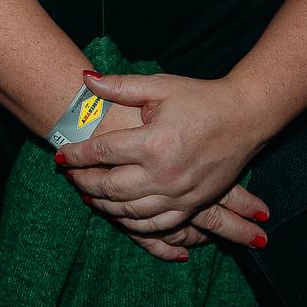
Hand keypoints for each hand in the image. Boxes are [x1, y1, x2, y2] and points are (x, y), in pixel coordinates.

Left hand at [56, 72, 271, 243]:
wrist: (246, 117)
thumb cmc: (202, 98)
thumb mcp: (161, 86)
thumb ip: (121, 86)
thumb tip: (86, 81)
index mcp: (153, 142)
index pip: (102, 152)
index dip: (77, 154)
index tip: (60, 154)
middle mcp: (163, 174)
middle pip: (110, 187)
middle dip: (84, 182)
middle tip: (69, 176)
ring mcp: (178, 194)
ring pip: (129, 211)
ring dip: (103, 205)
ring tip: (88, 195)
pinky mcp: (192, 205)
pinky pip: (156, 225)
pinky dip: (132, 223)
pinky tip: (120, 215)